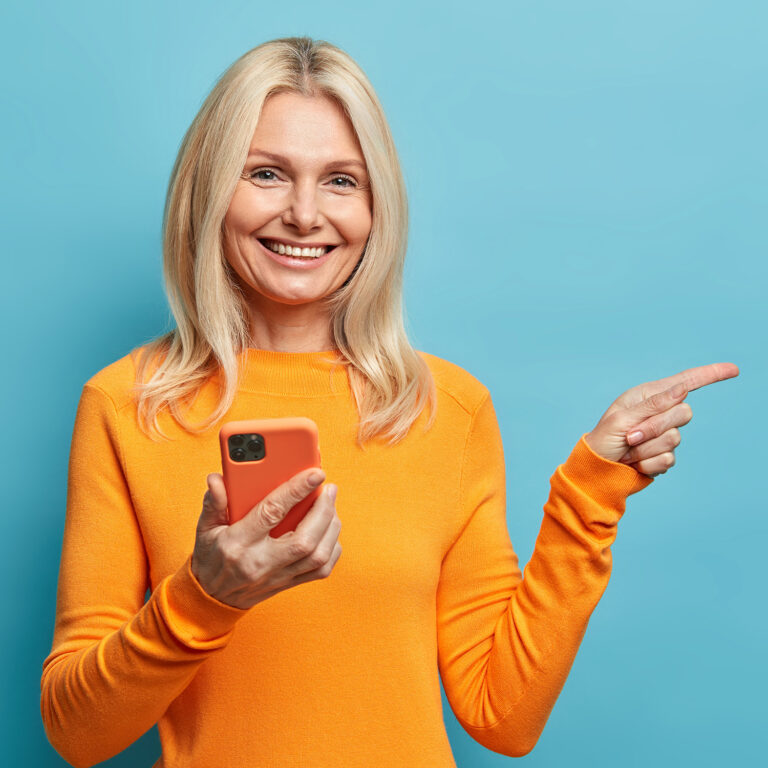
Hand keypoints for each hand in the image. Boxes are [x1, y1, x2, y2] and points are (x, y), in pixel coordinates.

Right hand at [190, 468, 341, 608]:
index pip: (271, 513)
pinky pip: (320, 571)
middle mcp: (261, 562)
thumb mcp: (205, 528)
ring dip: (331, 528)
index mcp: (238, 543)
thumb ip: (214, 502)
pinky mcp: (289, 584)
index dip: (296, 491)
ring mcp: (277, 576)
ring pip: (317, 556)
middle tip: (329, 489)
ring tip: (331, 506)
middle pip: (304, 540)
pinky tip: (330, 530)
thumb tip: (217, 479)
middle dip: (323, 511)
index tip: (315, 474)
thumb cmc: (211, 556)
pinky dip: (332, 548)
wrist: (211, 599)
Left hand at [584, 362, 738, 476]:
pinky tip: (634, 463)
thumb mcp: (622, 419)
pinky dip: (647, 463)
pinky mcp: (664, 455)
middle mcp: (659, 413)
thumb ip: (652, 405)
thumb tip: (682, 389)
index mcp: (647, 396)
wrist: (597, 470)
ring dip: (646, 448)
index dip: (710, 375)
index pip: (685, 382)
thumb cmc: (603, 440)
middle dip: (655, 427)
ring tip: (628, 449)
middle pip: (684, 413)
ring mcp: (663, 435)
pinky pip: (668, 460)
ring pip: (675, 440)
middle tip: (630, 436)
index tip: (733, 369)